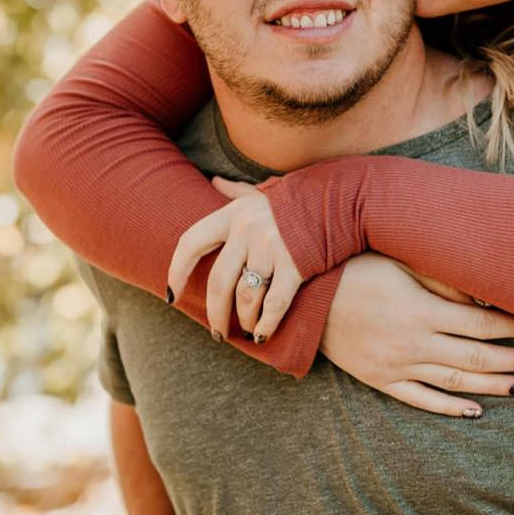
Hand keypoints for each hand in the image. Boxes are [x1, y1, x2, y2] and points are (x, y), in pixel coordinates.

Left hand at [169, 177, 305, 343]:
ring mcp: (272, 247)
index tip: (172, 295)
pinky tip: (264, 333)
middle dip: (215, 313)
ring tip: (246, 329)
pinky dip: (267, 323)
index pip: (191, 243)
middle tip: (216, 331)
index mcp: (234, 213)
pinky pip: (275, 304)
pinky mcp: (296, 265)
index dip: (176, 271)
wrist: (342, 201)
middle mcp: (248, 230)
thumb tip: (213, 180)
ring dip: (244, 320)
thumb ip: (236, 192)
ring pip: (246, 297)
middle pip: (219, 282)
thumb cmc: (299, 200)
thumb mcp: (263, 193)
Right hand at [320, 255, 513, 417]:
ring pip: (455, 382)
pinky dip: (450, 407)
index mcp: (420, 310)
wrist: (302, 298)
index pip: (481, 324)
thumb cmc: (353, 268)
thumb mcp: (399, 263)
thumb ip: (442, 282)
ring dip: (493, 385)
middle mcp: (412, 343)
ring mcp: (396, 366)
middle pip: (477, 356)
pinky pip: (420, 400)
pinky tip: (475, 410)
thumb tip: (484, 298)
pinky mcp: (379, 380)